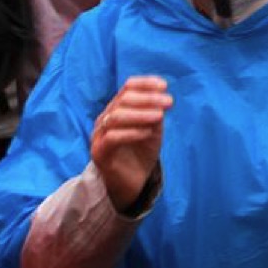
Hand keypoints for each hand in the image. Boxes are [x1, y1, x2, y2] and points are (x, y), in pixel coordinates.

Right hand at [91, 76, 171, 212]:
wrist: (132, 183)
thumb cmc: (141, 153)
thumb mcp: (153, 130)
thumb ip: (155, 114)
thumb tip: (162, 100)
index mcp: (116, 109)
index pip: (127, 88)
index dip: (145, 84)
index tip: (164, 85)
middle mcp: (104, 119)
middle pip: (122, 100)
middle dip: (147, 99)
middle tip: (168, 102)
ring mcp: (99, 135)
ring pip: (115, 117)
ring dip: (140, 114)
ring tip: (159, 116)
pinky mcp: (99, 153)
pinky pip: (113, 138)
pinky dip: (132, 132)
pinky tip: (148, 133)